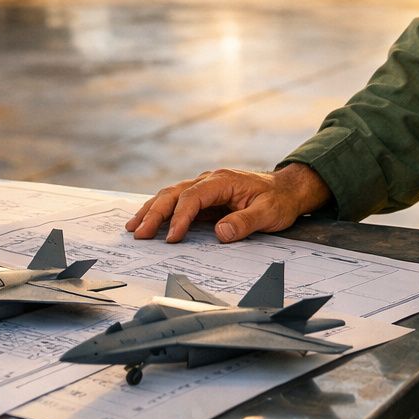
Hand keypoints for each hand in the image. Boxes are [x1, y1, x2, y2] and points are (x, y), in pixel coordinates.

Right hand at [125, 163, 331, 243]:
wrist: (286, 189)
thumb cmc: (278, 201)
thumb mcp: (268, 213)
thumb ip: (245, 222)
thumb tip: (220, 233)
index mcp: (223, 181)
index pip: (193, 197)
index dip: (180, 217)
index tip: (171, 238)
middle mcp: (209, 180)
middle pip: (174, 193)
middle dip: (154, 213)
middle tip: (138, 234)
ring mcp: (204, 187)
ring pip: (171, 195)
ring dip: (151, 210)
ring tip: (133, 228)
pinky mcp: (204, 197)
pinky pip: (177, 202)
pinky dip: (160, 210)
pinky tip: (147, 221)